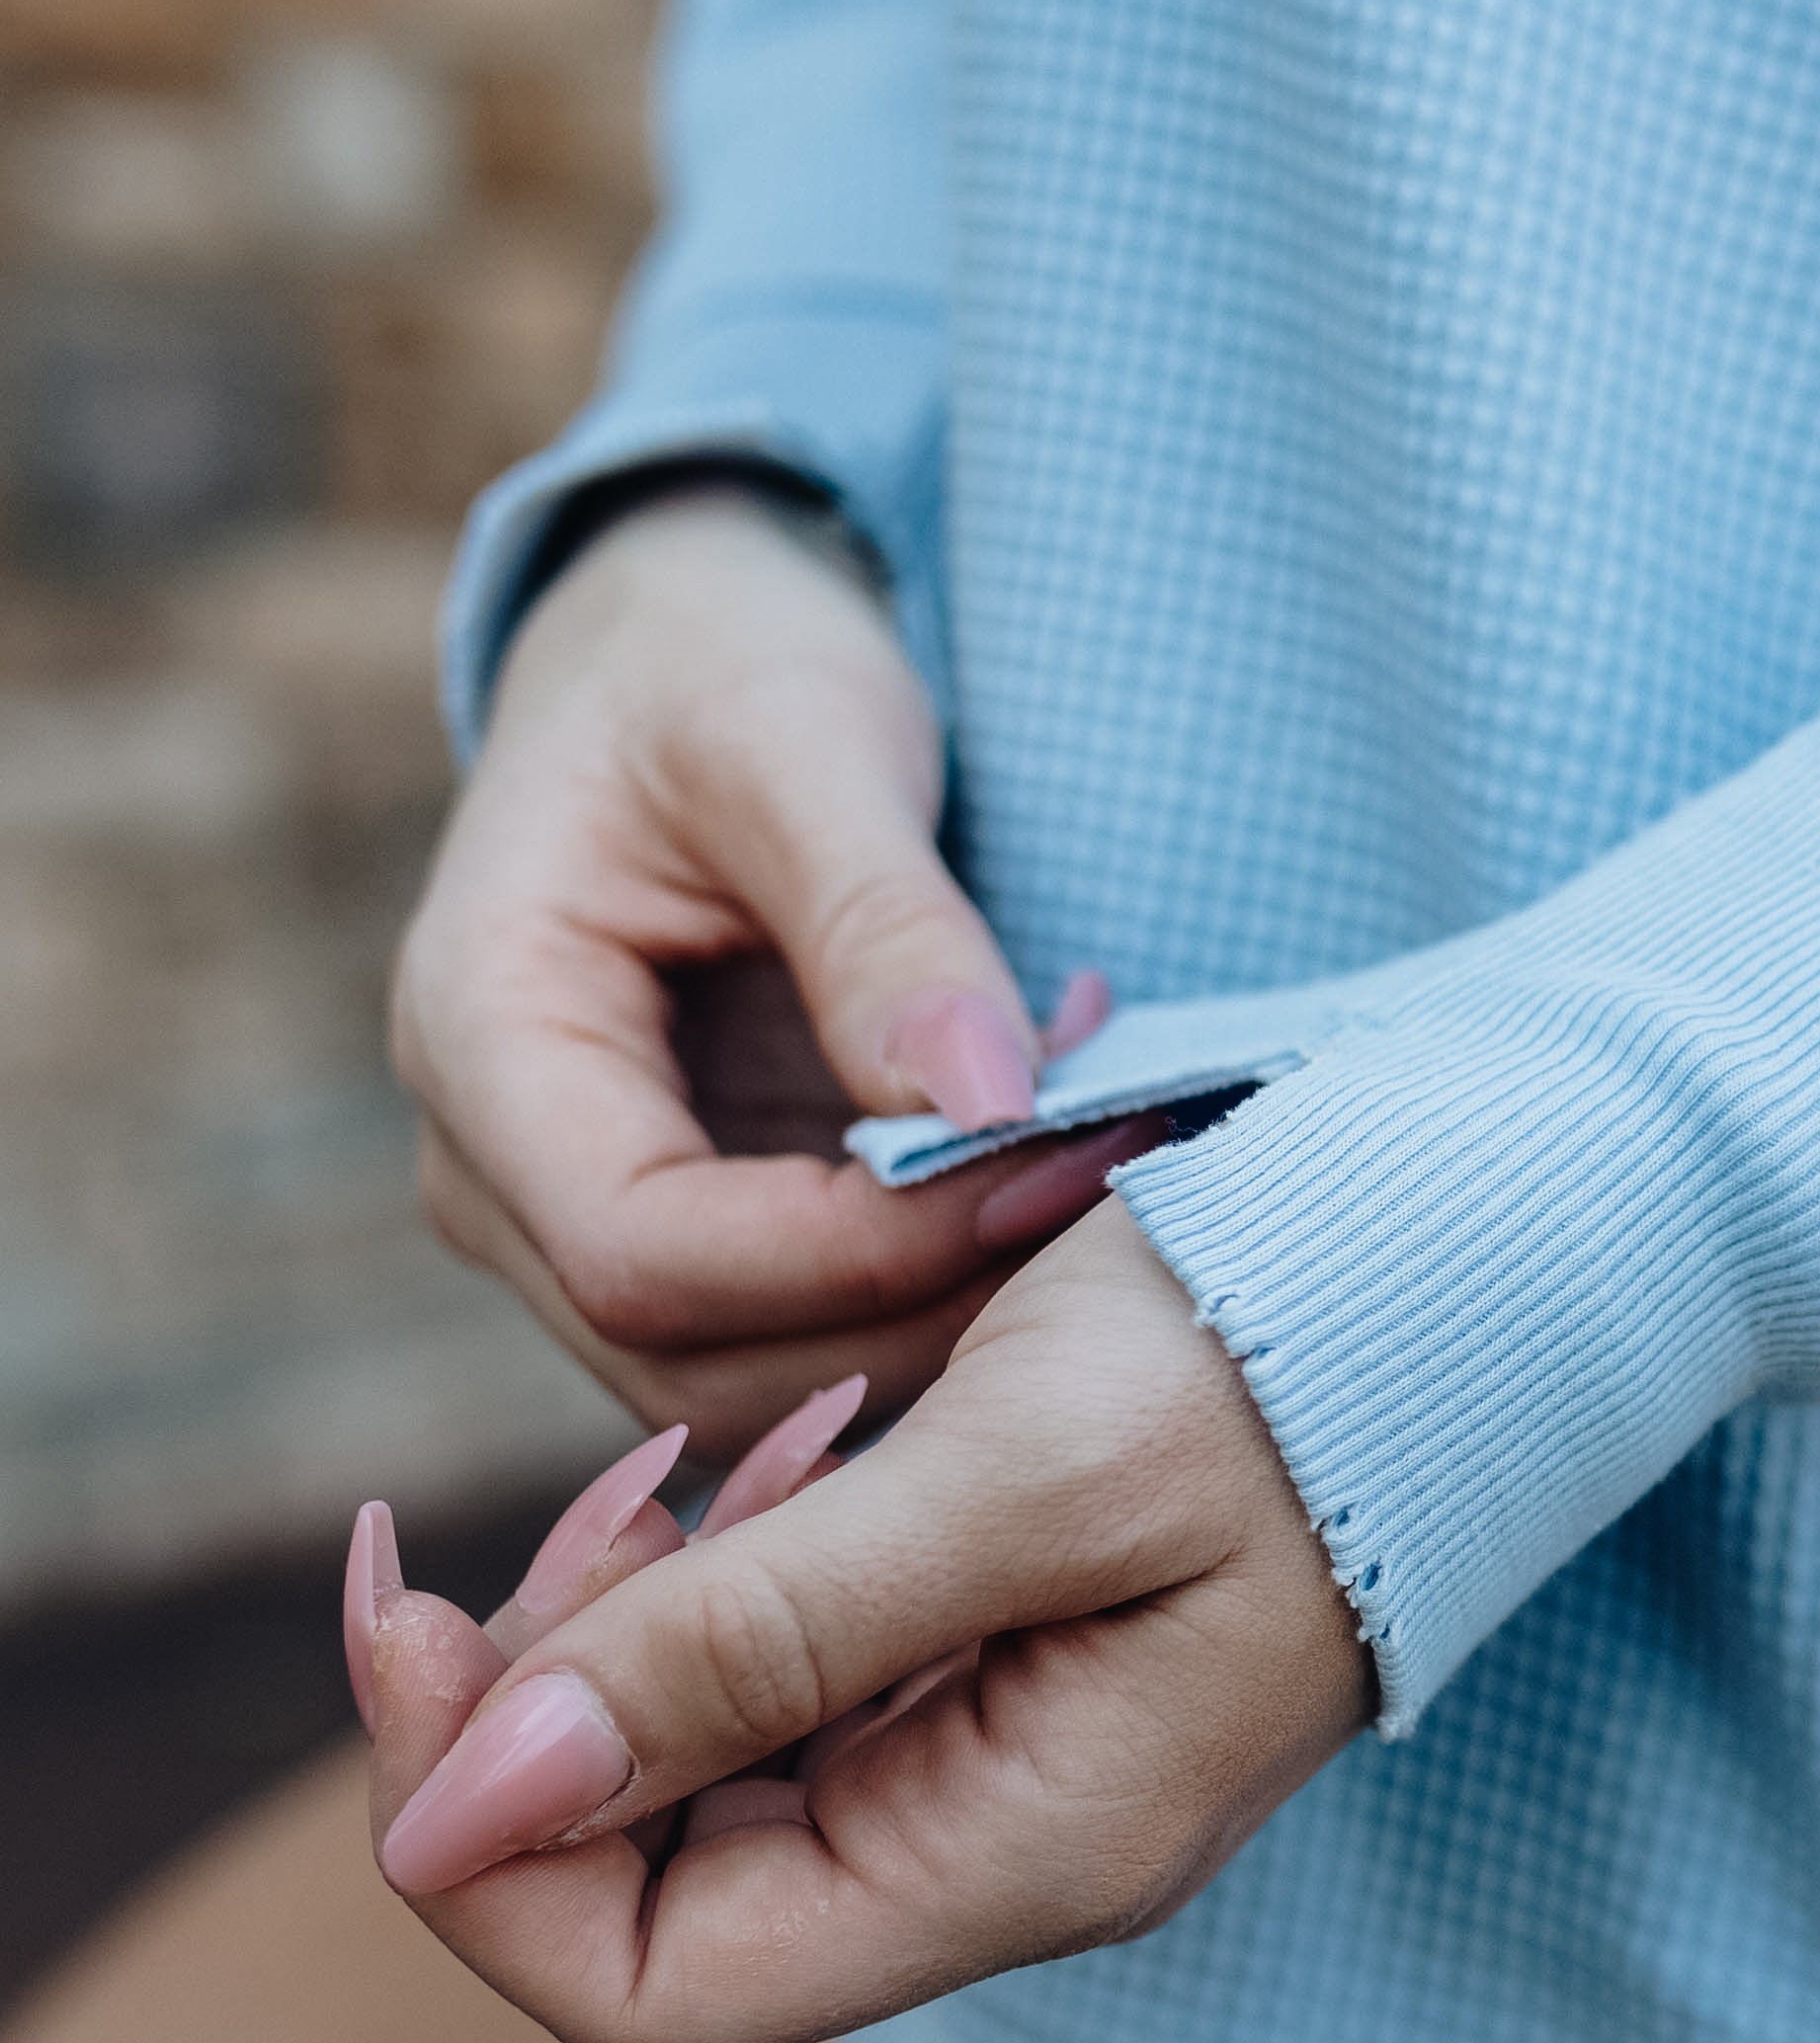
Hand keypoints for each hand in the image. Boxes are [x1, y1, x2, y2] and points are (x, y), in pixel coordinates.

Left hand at [350, 1207, 1371, 2042]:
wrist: (1500, 1242)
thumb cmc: (1296, 1337)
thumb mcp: (1017, 1464)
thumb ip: (752, 1643)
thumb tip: (455, 1815)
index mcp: (1019, 1857)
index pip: (642, 2002)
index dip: (476, 1842)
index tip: (416, 1608)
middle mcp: (1005, 1859)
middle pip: (647, 1915)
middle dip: (536, 1722)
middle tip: (563, 1501)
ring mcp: (1012, 1778)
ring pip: (702, 1800)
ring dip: (631, 1636)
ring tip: (695, 1456)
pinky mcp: (1013, 1679)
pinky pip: (793, 1701)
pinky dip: (724, 1586)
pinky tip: (775, 1458)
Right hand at [391, 483, 1129, 1458]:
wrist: (684, 652)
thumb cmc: (719, 657)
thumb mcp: (805, 738)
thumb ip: (883, 922)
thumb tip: (984, 1099)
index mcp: (481, 1036)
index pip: (642, 1257)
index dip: (852, 1257)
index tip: (1044, 1171)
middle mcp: (497, 1170)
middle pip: (696, 1365)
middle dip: (916, 1313)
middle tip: (1115, 1192)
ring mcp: (580, 1223)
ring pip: (758, 1389)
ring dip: (941, 1324)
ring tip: (1099, 1181)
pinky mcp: (690, 1238)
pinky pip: (806, 1339)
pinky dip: (935, 1301)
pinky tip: (1051, 1196)